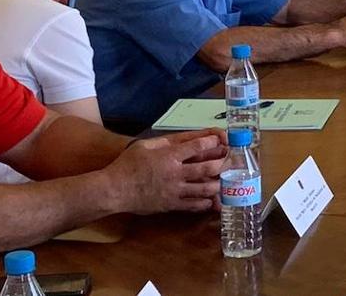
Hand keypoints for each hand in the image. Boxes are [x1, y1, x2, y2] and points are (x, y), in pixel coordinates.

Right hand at [107, 129, 226, 214]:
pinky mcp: (172, 205)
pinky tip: (212, 199)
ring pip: (205, 189)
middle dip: (223, 163)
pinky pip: (194, 205)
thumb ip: (168, 141)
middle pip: (208, 168)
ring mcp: (175, 191)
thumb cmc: (127, 165)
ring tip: (226, 180)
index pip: (198, 146)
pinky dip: (207, 202)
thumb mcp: (146, 145)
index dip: (213, 142)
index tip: (222, 140)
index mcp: (169, 156)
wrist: (114, 191)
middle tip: (231, 160)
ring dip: (219, 184)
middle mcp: (176, 174)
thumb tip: (187, 138)